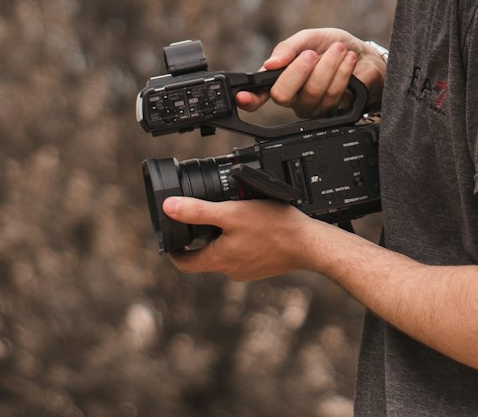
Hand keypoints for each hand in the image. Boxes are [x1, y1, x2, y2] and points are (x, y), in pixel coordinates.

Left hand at [163, 196, 312, 281]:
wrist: (308, 244)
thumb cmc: (272, 228)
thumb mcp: (231, 213)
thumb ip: (198, 211)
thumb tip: (169, 208)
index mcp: (218, 259)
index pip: (184, 263)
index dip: (173, 251)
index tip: (170, 239)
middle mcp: (231, 270)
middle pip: (206, 256)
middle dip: (203, 237)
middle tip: (204, 216)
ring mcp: (248, 270)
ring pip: (227, 254)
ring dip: (225, 238)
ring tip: (234, 216)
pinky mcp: (263, 266)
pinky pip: (246, 253)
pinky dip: (244, 241)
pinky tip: (256, 226)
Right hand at [236, 27, 385, 118]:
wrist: (365, 56)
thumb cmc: (332, 46)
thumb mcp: (309, 38)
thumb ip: (289, 48)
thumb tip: (270, 63)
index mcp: (281, 78)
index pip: (259, 94)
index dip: (249, 99)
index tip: (243, 97)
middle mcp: (294, 97)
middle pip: (283, 95)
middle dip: (299, 71)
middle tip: (311, 54)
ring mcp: (313, 107)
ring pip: (312, 93)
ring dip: (328, 65)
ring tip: (338, 50)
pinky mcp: (334, 112)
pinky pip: (333, 95)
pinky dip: (342, 72)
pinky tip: (348, 61)